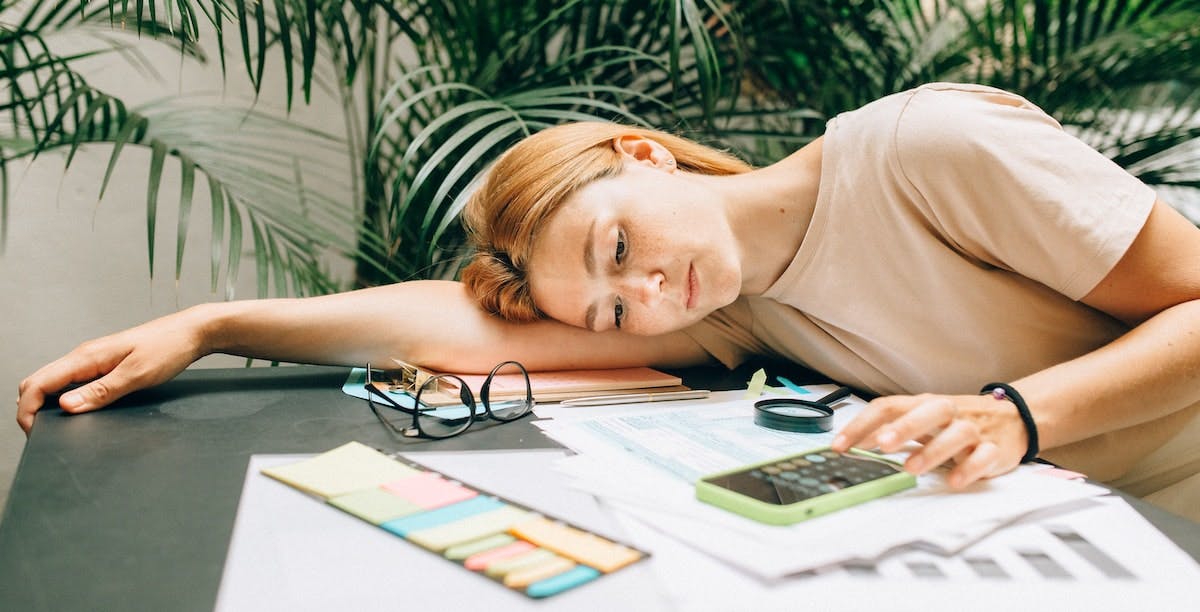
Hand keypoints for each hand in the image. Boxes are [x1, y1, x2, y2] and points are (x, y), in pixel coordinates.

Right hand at [16, 308, 209, 434]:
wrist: (192, 332)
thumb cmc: (169, 348)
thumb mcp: (136, 375)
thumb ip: (101, 391)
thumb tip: (66, 407)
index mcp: (86, 357)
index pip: (38, 383)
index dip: (27, 410)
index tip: (33, 432)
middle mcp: (85, 357)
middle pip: (39, 382)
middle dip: (32, 409)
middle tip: (41, 434)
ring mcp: (94, 360)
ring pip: (55, 383)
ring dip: (48, 404)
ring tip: (55, 426)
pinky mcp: (105, 365)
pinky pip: (74, 382)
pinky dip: (66, 398)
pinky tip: (77, 410)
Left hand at [830, 393, 1028, 487]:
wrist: (1013, 417)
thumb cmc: (957, 420)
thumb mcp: (923, 419)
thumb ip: (890, 428)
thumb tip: (853, 441)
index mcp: (925, 403)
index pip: (890, 406)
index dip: (863, 424)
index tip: (841, 445)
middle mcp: (949, 413)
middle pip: (929, 412)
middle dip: (903, 428)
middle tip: (881, 444)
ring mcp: (974, 430)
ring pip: (957, 435)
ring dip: (932, 452)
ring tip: (910, 468)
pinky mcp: (995, 450)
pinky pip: (984, 458)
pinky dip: (970, 469)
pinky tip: (953, 481)